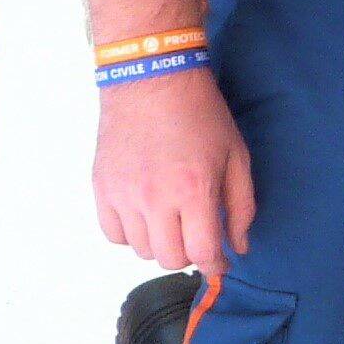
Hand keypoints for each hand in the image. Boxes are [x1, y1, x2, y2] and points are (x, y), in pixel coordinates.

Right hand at [94, 65, 254, 272]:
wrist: (152, 78)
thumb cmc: (200, 115)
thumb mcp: (236, 156)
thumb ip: (241, 207)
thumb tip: (237, 247)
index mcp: (194, 190)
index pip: (202, 254)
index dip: (215, 265)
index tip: (219, 260)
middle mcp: (155, 198)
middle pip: (169, 259)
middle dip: (189, 254)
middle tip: (196, 235)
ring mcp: (123, 194)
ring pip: (141, 250)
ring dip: (160, 243)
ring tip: (171, 219)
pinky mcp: (102, 187)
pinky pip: (113, 234)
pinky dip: (131, 234)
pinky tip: (145, 215)